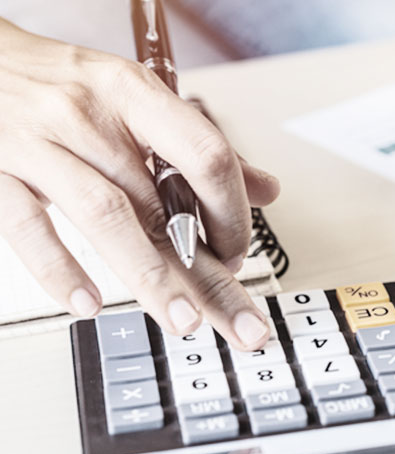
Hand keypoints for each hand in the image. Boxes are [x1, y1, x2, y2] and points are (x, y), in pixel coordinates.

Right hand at [0, 20, 279, 349]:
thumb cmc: (65, 86)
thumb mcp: (136, 100)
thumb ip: (199, 148)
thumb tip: (266, 190)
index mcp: (135, 95)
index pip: (204, 155)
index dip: (232, 211)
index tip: (238, 252)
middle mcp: (90, 117)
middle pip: (163, 205)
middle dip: (210, 274)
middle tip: (243, 326)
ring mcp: (39, 144)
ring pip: (105, 216)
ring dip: (151, 277)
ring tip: (183, 321)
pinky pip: (28, 226)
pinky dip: (59, 269)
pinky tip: (87, 305)